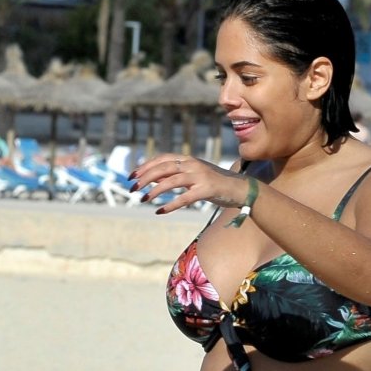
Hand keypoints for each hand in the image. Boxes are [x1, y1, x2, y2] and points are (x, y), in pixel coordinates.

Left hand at [130, 153, 248, 215]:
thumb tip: (152, 179)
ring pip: (172, 180)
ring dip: (155, 190)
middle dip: (145, 177)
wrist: (239, 188)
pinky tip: (160, 211)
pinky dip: (171, 205)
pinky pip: (185, 198)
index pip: (162, 159)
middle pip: (163, 167)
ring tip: (143, 199)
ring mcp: (200, 176)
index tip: (131, 176)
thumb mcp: (191, 177)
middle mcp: (193, 164)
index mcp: (188, 160)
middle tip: (132, 189)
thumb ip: (173, 176)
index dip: (145, 166)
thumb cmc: (213, 184)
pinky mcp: (207, 190)